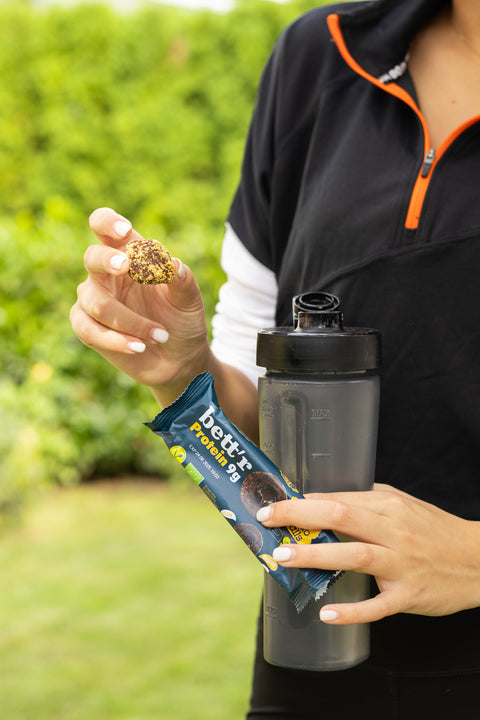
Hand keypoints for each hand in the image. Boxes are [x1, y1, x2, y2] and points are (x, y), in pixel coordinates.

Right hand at [70, 208, 209, 401]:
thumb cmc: (182, 321)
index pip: (106, 227)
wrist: (179, 359)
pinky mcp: (88, 327)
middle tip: (125, 265)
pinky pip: (89, 329)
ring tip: (161, 336)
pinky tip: (139, 347)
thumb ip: (183, 282)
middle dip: (107, 260)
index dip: (108, 223)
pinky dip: (116, 340)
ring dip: (130, 321)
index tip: (124, 231)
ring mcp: (94, 300)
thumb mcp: (190, 301)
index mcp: (130, 255)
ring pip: (96, 302)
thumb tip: (175, 265)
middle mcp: (107, 274)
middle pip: (93, 257)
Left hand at [257, 484, 479, 624]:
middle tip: (266, 520)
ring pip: (354, 556)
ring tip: (282, 558)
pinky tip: (326, 613)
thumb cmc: (432, 529)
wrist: (477, 560)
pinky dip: (352, 611)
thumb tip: (320, 499)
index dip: (302, 501)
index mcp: (388, 506)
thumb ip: (365, 501)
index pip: (338, 498)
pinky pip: (377, 605)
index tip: (273, 504)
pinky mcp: (409, 595)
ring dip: (315, 556)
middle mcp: (393, 531)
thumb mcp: (402, 505)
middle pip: (342, 517)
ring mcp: (401, 564)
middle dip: (300, 517)